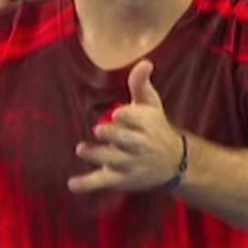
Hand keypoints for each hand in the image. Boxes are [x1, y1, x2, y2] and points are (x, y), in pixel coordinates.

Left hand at [68, 59, 183, 192]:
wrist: (175, 162)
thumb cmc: (156, 127)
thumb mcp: (151, 104)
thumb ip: (141, 84)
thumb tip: (144, 62)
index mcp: (148, 124)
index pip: (137, 119)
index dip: (128, 116)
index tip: (118, 113)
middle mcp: (140, 145)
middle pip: (126, 140)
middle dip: (113, 135)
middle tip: (99, 130)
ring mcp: (130, 164)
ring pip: (112, 160)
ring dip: (96, 155)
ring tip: (82, 149)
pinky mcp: (121, 180)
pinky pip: (102, 183)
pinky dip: (87, 185)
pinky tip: (72, 184)